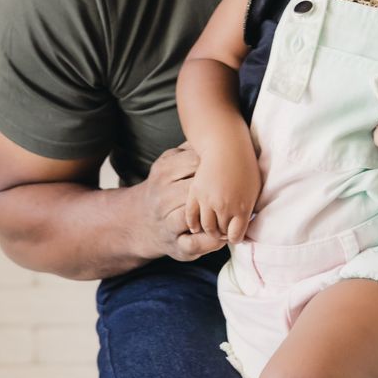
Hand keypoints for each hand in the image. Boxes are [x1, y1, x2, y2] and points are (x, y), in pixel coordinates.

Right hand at [135, 144, 230, 262]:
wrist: (139, 222)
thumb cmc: (166, 186)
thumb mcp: (170, 163)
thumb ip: (189, 149)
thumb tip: (215, 131)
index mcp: (163, 171)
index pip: (193, 163)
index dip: (216, 163)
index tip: (232, 162)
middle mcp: (162, 197)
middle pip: (196, 190)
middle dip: (219, 189)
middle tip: (239, 186)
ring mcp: (167, 222)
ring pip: (194, 217)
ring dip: (216, 216)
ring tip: (235, 212)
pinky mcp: (175, 246)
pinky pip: (194, 244)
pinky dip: (211, 242)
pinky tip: (224, 236)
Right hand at [184, 150, 259, 243]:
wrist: (227, 146)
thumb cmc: (245, 166)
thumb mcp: (254, 189)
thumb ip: (249, 209)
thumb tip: (247, 223)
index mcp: (242, 208)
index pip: (236, 235)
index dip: (235, 237)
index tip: (235, 235)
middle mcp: (225, 207)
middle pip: (222, 231)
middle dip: (224, 233)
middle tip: (225, 231)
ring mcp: (208, 201)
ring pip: (207, 226)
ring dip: (210, 230)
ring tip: (214, 228)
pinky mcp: (195, 193)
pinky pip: (190, 215)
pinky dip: (193, 224)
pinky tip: (196, 227)